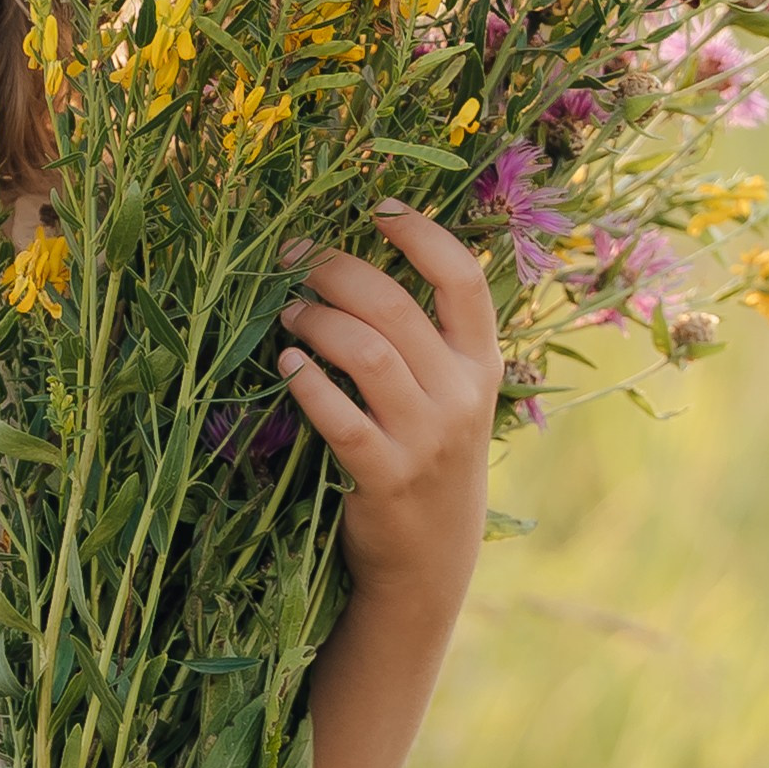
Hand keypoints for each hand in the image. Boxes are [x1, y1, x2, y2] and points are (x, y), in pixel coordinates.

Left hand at [275, 200, 500, 613]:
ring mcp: (426, 438)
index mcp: (482, 364)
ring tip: (287, 313)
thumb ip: (428, 341)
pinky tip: (285, 365)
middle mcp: (461, 395)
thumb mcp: (452, 398)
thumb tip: (361, 267)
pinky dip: (306, 382)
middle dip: (336, 270)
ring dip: (315, 321)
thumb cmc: (431, 460)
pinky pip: (338, 415)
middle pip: (396, 306)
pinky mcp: (385, 475)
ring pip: (365, 351)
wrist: (430, 561)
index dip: (422, 234)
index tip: (378, 206)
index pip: (465, 279)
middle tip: (296, 259)